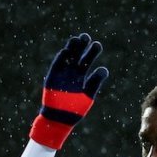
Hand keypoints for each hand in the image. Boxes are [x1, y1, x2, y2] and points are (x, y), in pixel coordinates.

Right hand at [29, 33, 108, 149]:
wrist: (60, 119)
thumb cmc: (75, 109)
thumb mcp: (88, 95)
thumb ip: (95, 82)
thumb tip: (104, 69)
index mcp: (81, 78)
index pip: (87, 61)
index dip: (91, 53)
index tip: (96, 44)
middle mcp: (72, 74)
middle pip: (77, 57)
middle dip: (82, 47)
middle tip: (88, 37)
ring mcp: (62, 75)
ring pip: (67, 59)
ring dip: (71, 49)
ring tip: (77, 38)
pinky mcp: (52, 78)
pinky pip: (56, 66)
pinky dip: (61, 59)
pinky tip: (67, 50)